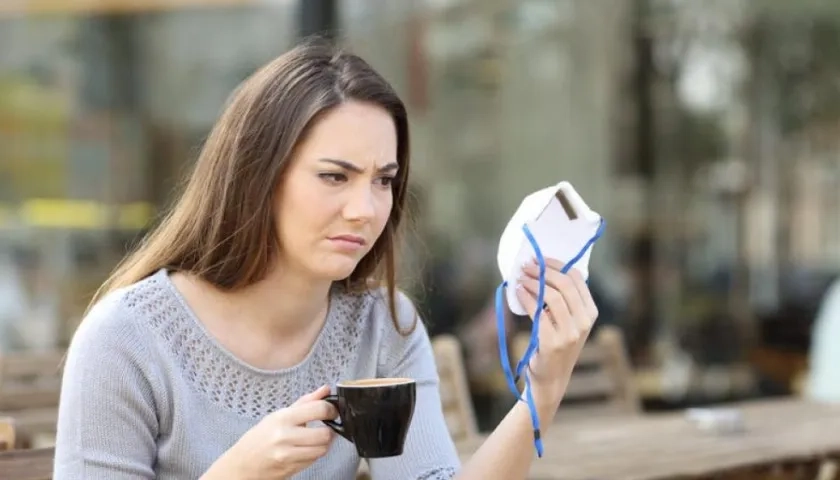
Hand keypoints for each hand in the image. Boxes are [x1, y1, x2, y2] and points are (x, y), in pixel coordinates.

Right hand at [202, 385, 337, 479]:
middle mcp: (285, 436)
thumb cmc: (261, 436)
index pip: (319, 409)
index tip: (332, 411)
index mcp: (283, 418)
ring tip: (317, 438)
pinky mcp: (290, 469)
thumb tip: (326, 389)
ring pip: (322, 449)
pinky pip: (313, 460)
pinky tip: (307, 448)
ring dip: (324, 443)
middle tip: (328, 426)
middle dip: (331, 430)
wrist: (242, 463)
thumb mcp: (280, 415)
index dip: (331, 410)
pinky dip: (315, 454)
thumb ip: (305, 402)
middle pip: (325, 434)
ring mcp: (288, 455)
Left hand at [515, 258, 598, 404]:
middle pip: (565, 284)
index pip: (578, 279)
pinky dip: (526, 298)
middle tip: (526, 266)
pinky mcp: (553, 342)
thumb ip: (564, 301)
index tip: (540, 259)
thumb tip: (542, 269)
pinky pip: (538, 312)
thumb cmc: (556, 345)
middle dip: (543, 270)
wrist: (551, 379)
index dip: (557, 265)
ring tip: (520, 279)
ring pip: (552, 295)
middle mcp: (584, 322)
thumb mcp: (568, 322)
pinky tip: (518, 292)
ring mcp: (570, 334)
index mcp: (591, 313)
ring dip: (533, 283)